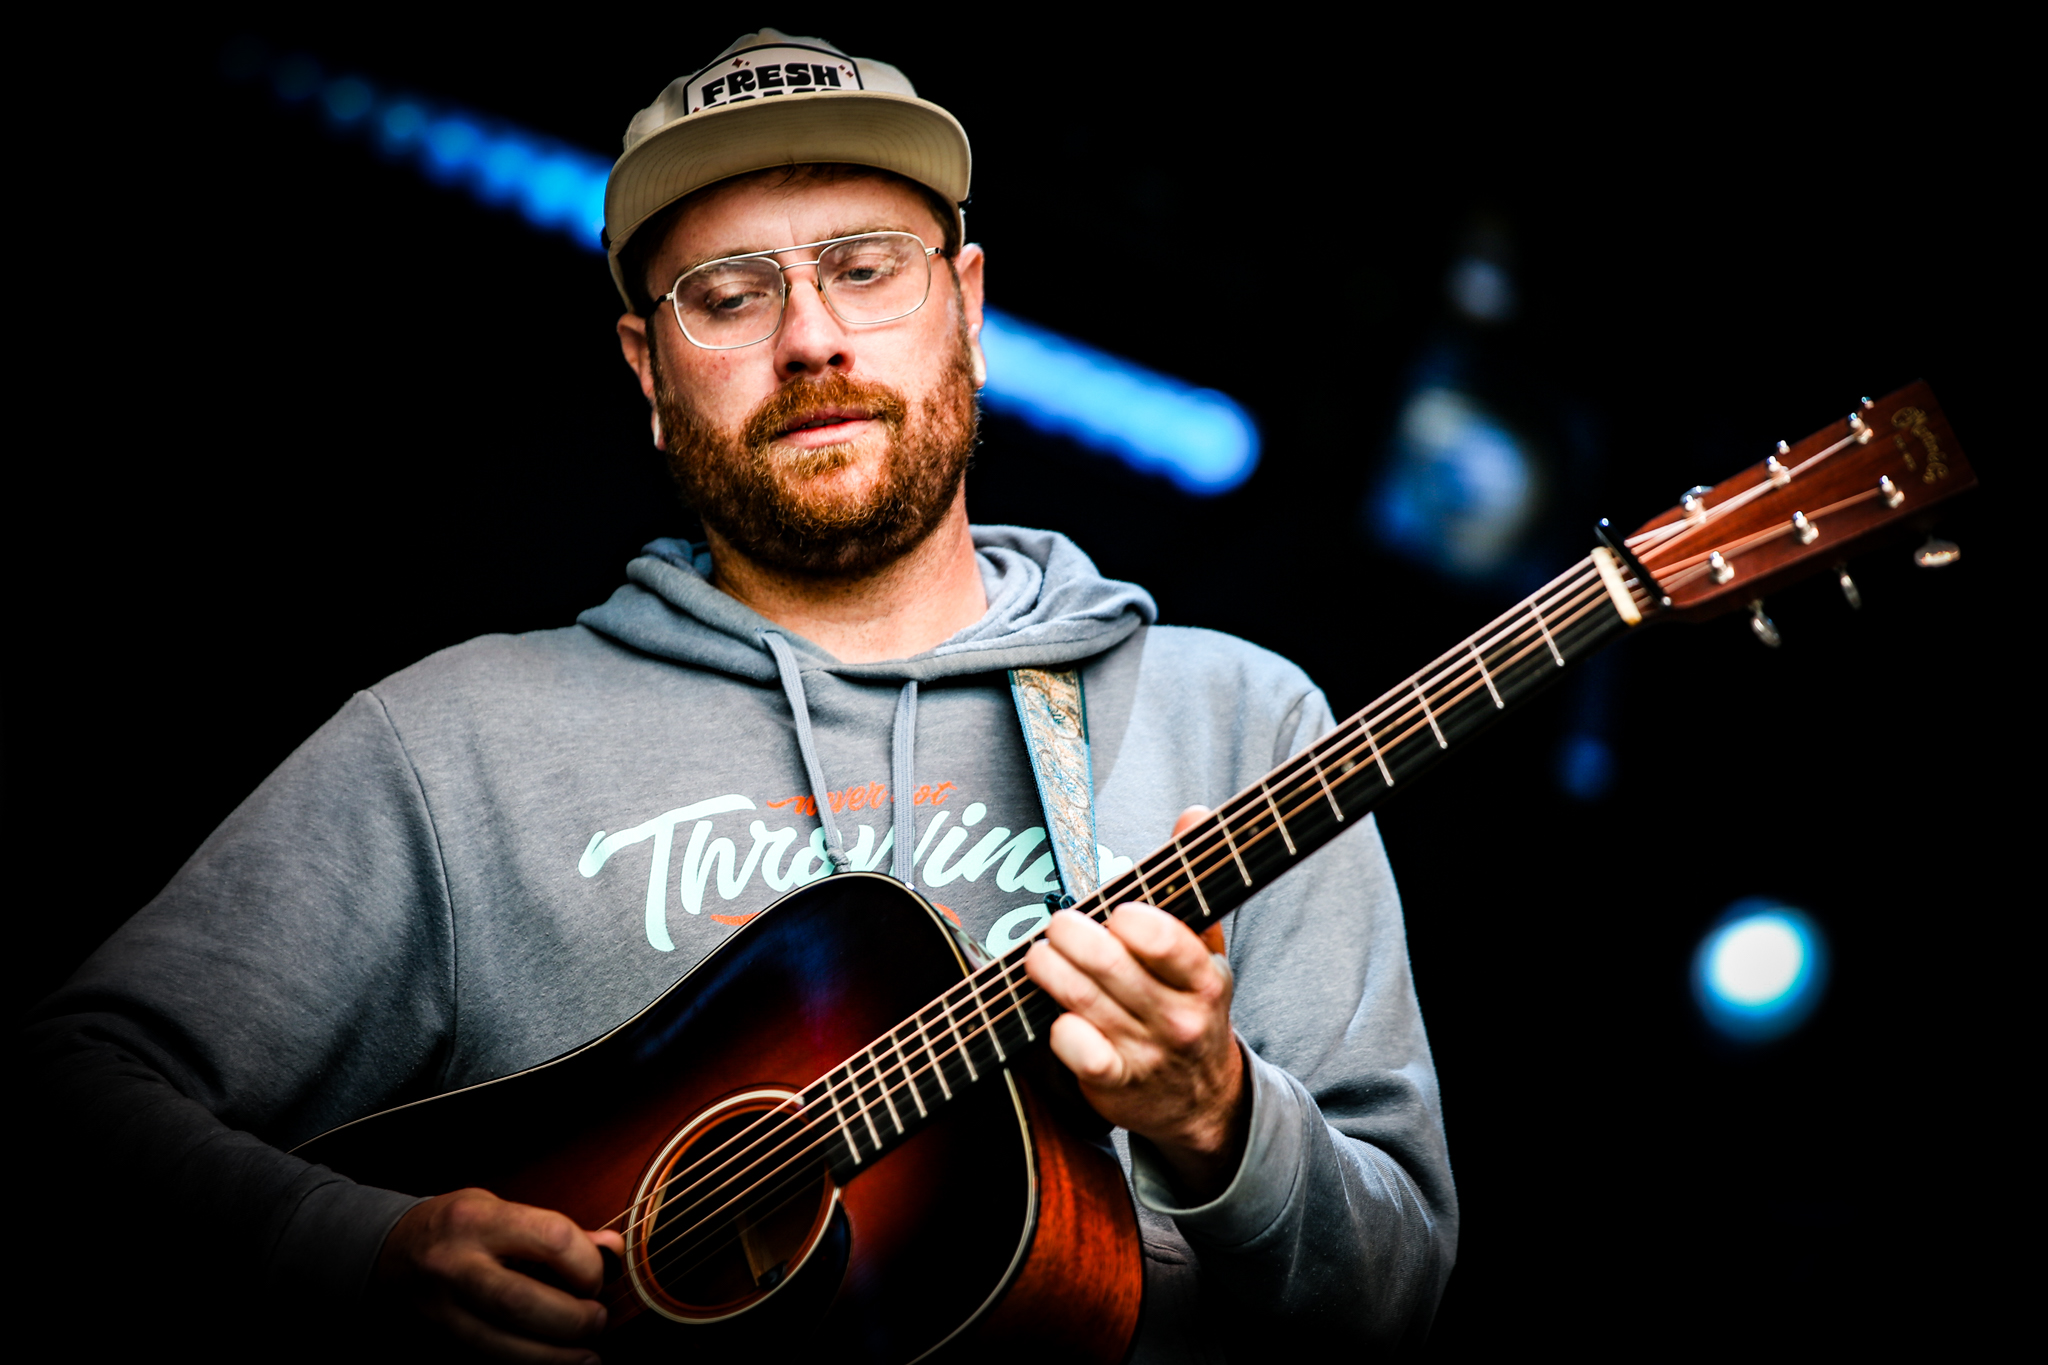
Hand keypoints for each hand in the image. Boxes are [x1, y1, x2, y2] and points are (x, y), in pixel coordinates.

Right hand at [371, 1187, 625, 1362]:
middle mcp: (454, 1265)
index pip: (550, 1239)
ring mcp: (441, 1308)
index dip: (586, 1264)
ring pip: (501, 1345)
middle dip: (572, 1318)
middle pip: (522, 1302)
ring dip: (554, 1356)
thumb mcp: (501, 1208)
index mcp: (477, 1220)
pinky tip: (557, 1363)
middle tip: (597, 1319)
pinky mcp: (438, 1340)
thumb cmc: (456, 1226)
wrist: (389, 1251)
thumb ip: (555, 1230)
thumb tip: (611, 1249)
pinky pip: (488, 1361)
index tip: (598, 1275)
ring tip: (587, 1354)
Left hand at [1024, 806, 1251, 1202]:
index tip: (1119, 912)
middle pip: (1113, 967)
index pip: (1172, 944)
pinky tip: (1056, 1015)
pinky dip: (1061, 1030)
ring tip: (1040, 953)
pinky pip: (1079, 1052)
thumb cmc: (1188, 1003)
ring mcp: (1147, 1053)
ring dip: (1052, 970)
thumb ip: (1191, 881)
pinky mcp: (1115, 1083)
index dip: (1138, 925)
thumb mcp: (1202, 946)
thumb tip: (1193, 812)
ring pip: (1085, 1002)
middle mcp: (1179, 1017)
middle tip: (1059, 924)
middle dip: (1074, 937)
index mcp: (1204, 977)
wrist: (1202, 1099)